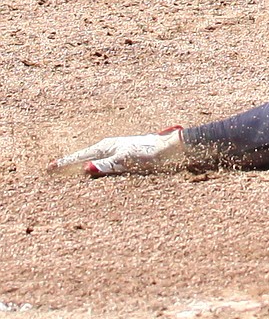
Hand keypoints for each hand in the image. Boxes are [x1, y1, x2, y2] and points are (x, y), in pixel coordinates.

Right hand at [47, 126, 185, 176]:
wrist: (170, 148)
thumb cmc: (148, 153)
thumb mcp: (125, 160)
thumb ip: (105, 166)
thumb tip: (85, 170)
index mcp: (105, 147)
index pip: (79, 157)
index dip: (64, 163)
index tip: (48, 168)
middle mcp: (109, 147)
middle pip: (84, 157)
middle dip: (69, 163)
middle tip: (52, 170)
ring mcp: (117, 151)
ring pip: (93, 159)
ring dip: (80, 165)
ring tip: (68, 171)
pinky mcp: (125, 157)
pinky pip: (103, 163)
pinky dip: (93, 167)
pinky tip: (93, 171)